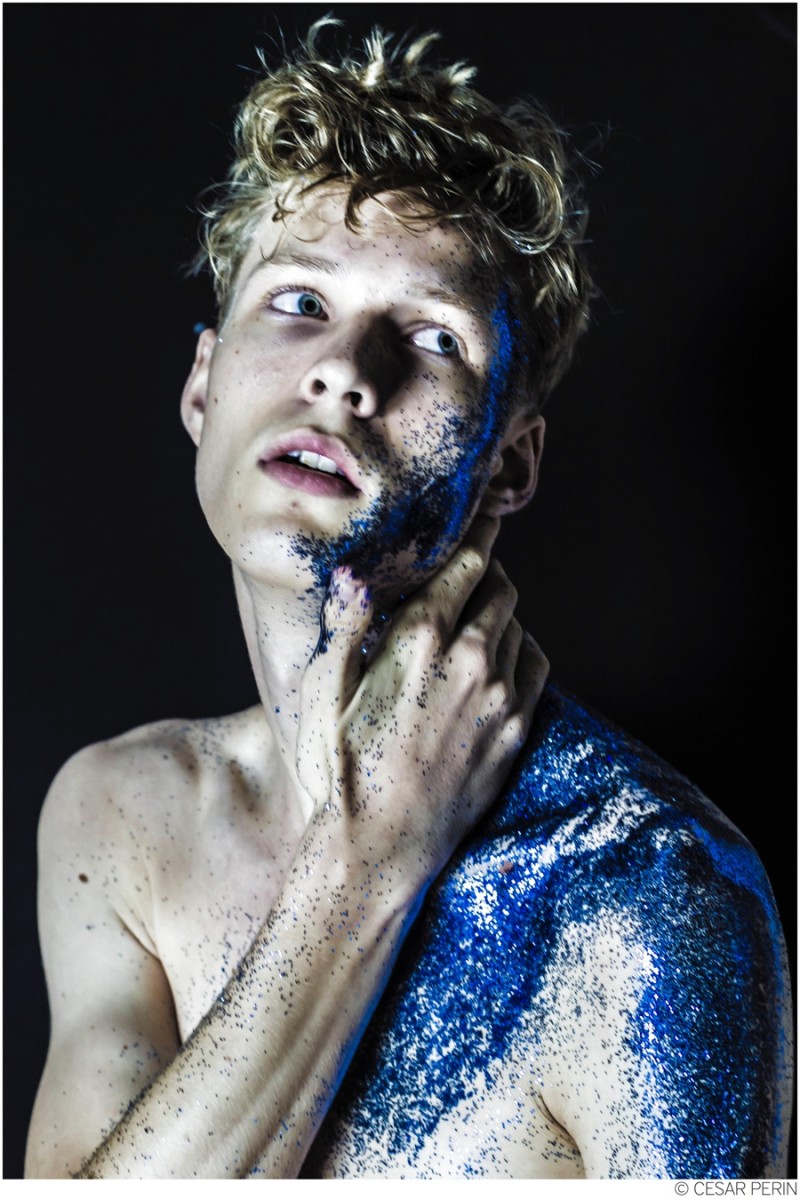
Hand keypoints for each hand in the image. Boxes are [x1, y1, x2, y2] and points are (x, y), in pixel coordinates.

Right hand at [296, 516, 548, 890]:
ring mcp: (500, 696)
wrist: (379, 844)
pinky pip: (536, 667)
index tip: (483, 521)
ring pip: (519, 626)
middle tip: (473, 573)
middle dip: (488, 573)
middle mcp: (470, 659)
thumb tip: (353, 575)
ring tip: (479, 620)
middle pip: (501, 588)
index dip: (478, 535)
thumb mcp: (324, 690)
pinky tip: (501, 658)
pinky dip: (522, 650)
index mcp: (420, 638)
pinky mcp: (516, 729)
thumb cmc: (339, 766)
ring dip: (502, 615)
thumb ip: (345, 625)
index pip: (468, 563)